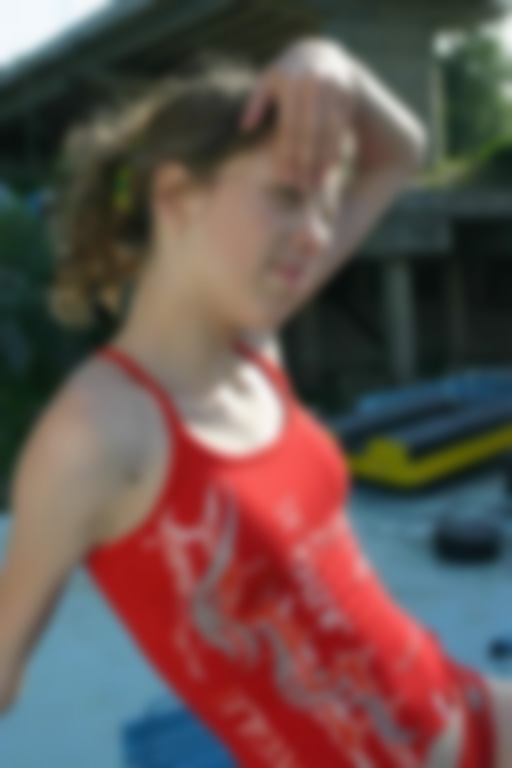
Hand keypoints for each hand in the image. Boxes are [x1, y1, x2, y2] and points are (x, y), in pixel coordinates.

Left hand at [241, 39, 357, 189]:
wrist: (320, 55)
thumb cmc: (285, 76)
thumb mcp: (266, 82)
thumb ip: (255, 104)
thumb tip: (245, 128)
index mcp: (290, 83)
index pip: (289, 128)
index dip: (287, 155)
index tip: (285, 179)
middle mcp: (314, 83)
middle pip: (310, 133)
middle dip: (306, 163)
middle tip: (301, 188)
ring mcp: (334, 88)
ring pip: (329, 133)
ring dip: (323, 162)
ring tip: (316, 185)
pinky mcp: (348, 94)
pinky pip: (342, 128)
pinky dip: (336, 150)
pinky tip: (330, 170)